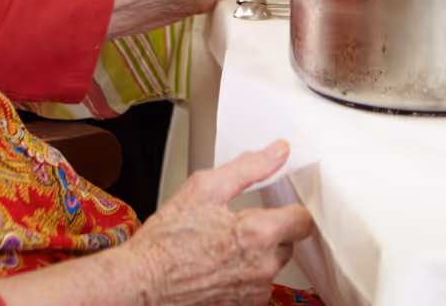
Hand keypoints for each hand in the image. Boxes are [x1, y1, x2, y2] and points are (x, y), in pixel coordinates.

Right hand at [122, 141, 314, 305]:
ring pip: (271, 266)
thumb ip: (249, 167)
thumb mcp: (204, 188)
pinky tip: (219, 267)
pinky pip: (257, 287)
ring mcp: (254, 292)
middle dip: (269, 232)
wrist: (142, 282)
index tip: (277, 208)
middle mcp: (263, 267)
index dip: (291, 210)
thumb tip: (278, 152)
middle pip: (287, 243)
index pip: (303, 220)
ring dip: (256, 256)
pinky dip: (244, 277)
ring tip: (222, 248)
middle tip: (237, 227)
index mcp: (258, 234)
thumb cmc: (166, 241)